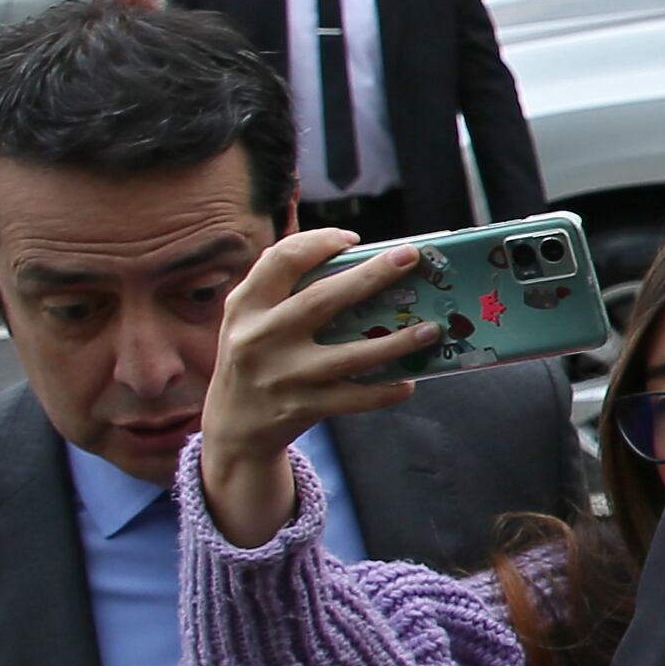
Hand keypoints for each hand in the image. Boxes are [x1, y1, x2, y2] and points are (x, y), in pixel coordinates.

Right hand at [199, 228, 439, 546]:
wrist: (232, 426)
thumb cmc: (252, 356)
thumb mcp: (245, 318)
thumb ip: (277, 287)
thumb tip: (340, 251)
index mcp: (246, 305)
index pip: (282, 260)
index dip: (319, 242)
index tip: (353, 239)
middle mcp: (261, 337)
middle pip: (322, 299)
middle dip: (371, 275)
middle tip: (410, 256)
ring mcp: (283, 375)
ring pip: (349, 354)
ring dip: (395, 341)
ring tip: (431, 328)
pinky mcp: (302, 407)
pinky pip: (354, 398)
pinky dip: (384, 391)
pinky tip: (408, 381)